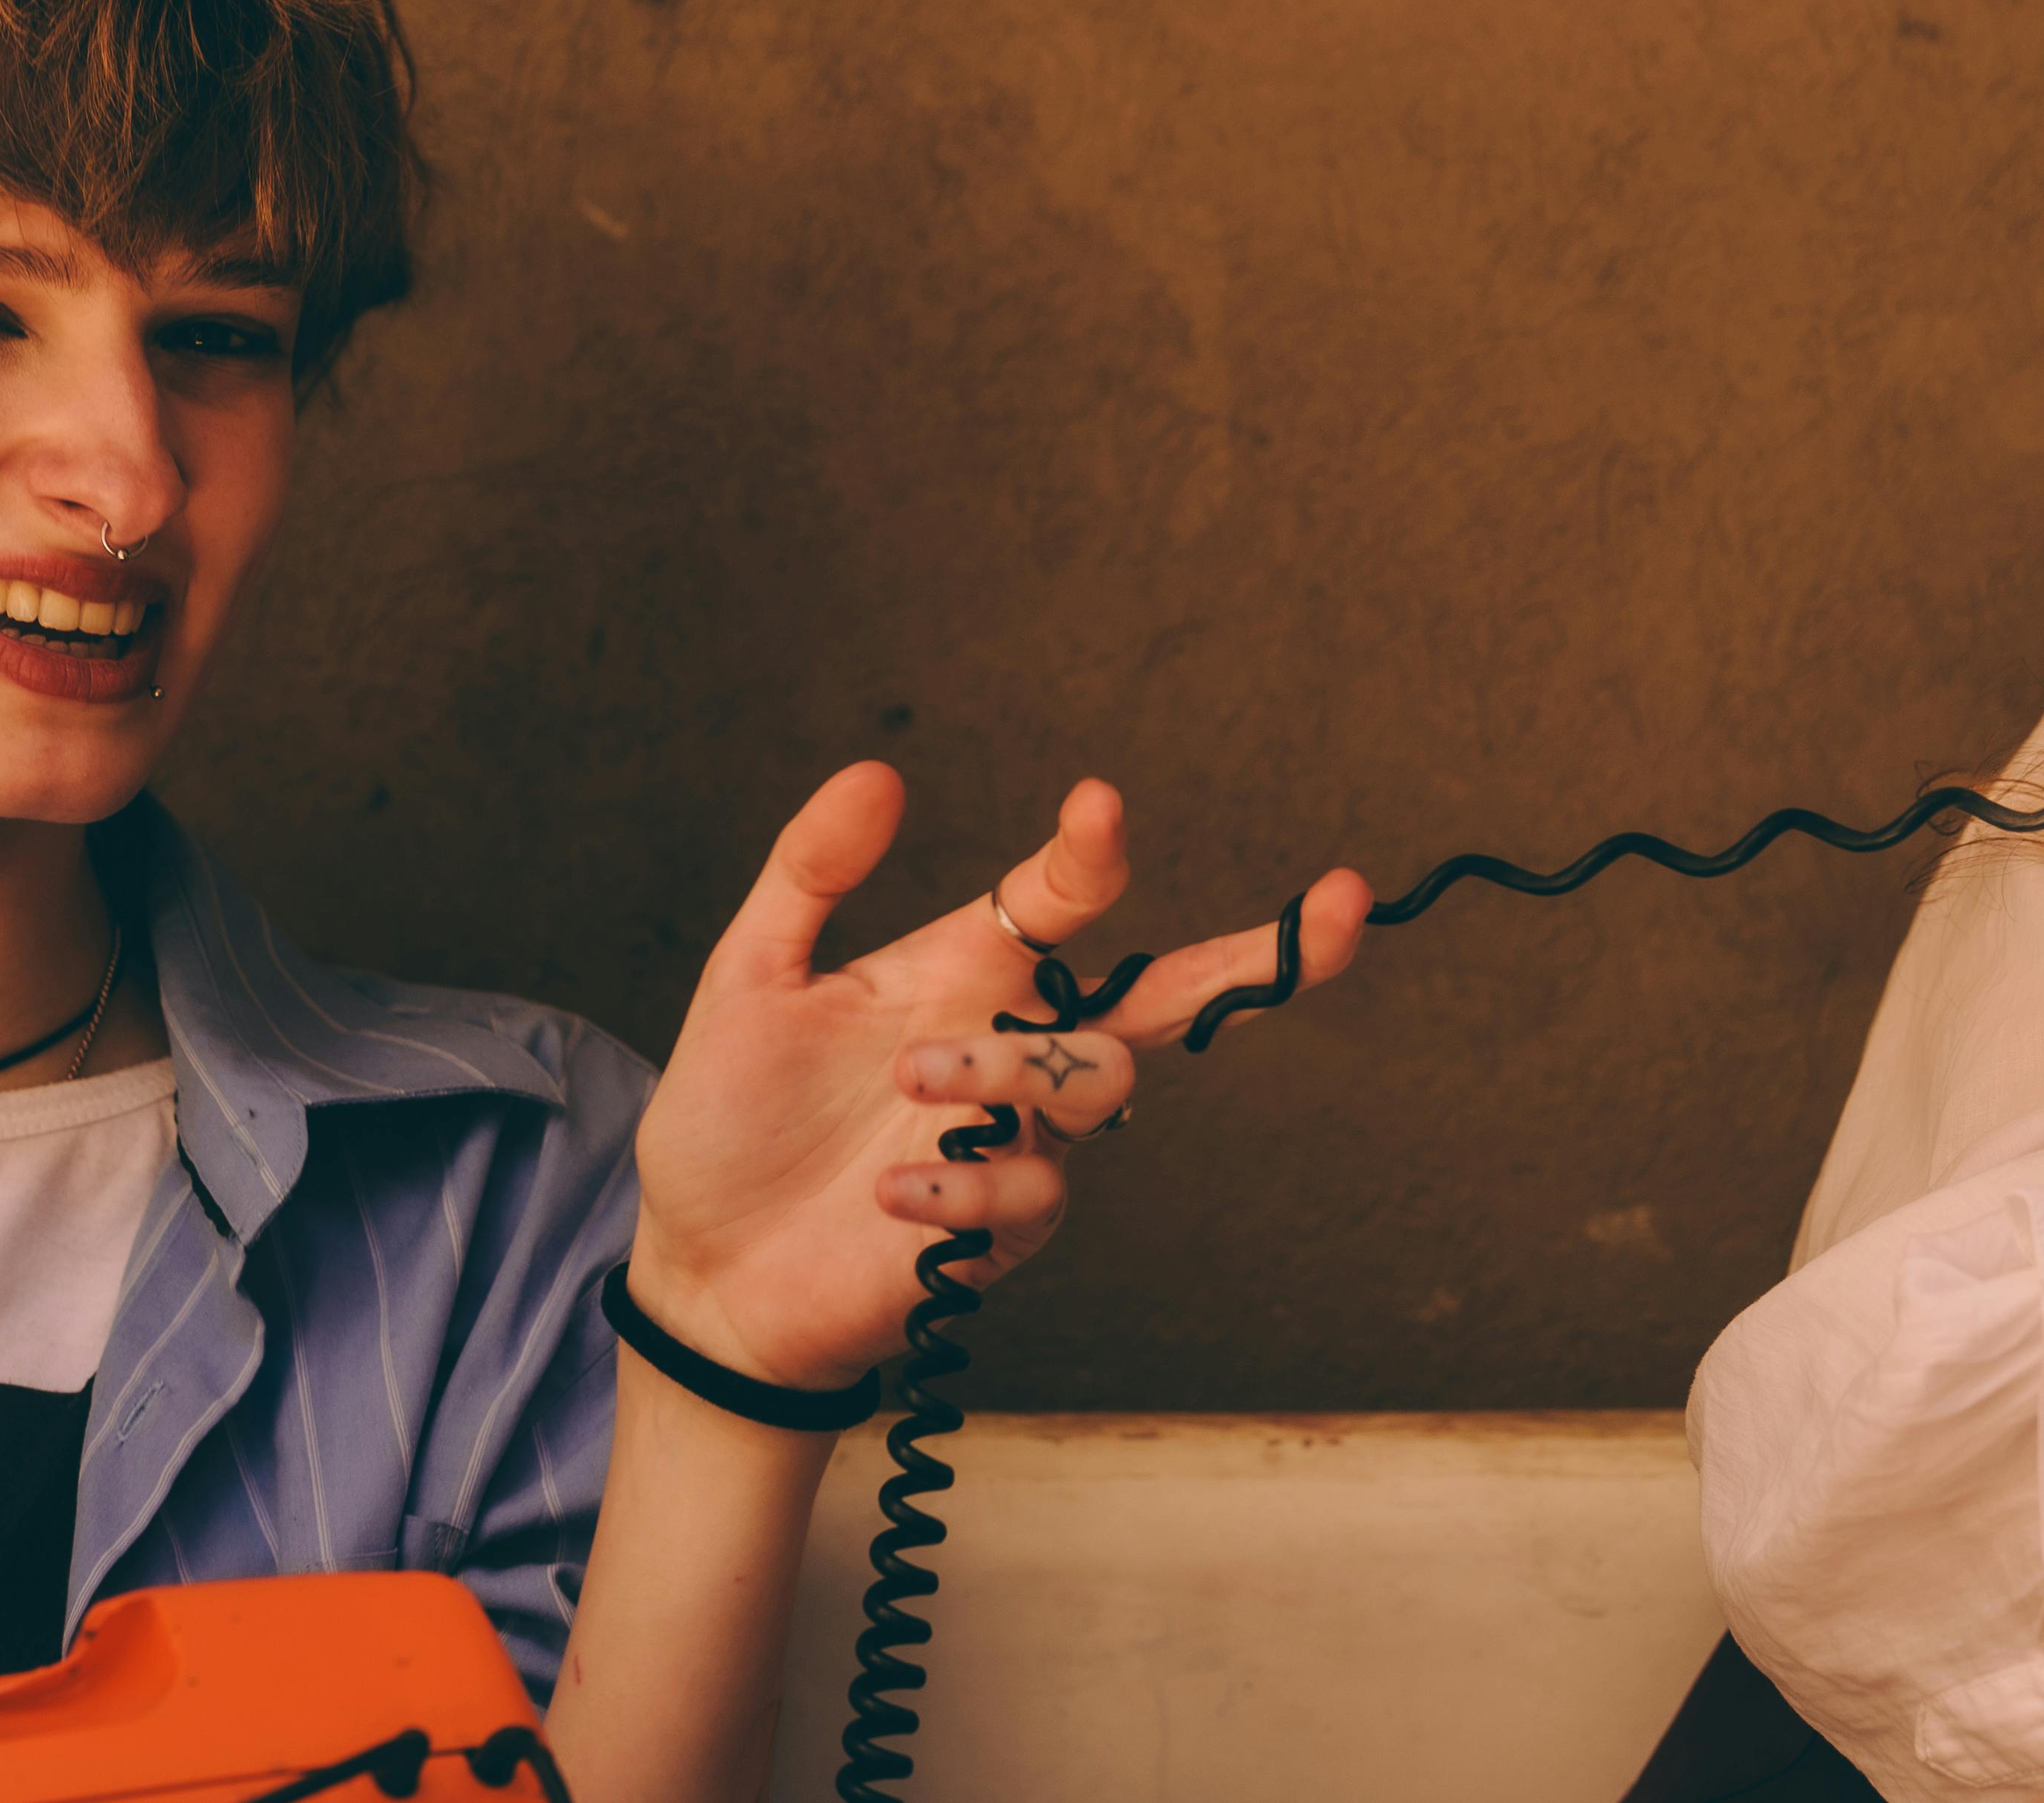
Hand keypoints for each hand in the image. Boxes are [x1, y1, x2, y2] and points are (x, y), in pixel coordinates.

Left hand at [619, 761, 1372, 1391]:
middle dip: (1255, 957)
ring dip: (1012, 1070)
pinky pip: (1037, 1192)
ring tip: (910, 1080)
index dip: (1091, 851)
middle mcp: (1011, 1049)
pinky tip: (888, 1192)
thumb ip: (810, 873)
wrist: (701, 1272)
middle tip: (1342, 907)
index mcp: (965, 973)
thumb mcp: (750, 980)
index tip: (1098, 804)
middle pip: (1166, 997)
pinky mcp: (1006, 1231)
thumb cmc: (730, 1121)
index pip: (1064, 897)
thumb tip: (878, 770)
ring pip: (1097, 1080)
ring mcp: (1020, 1141)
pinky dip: (963, 1183)